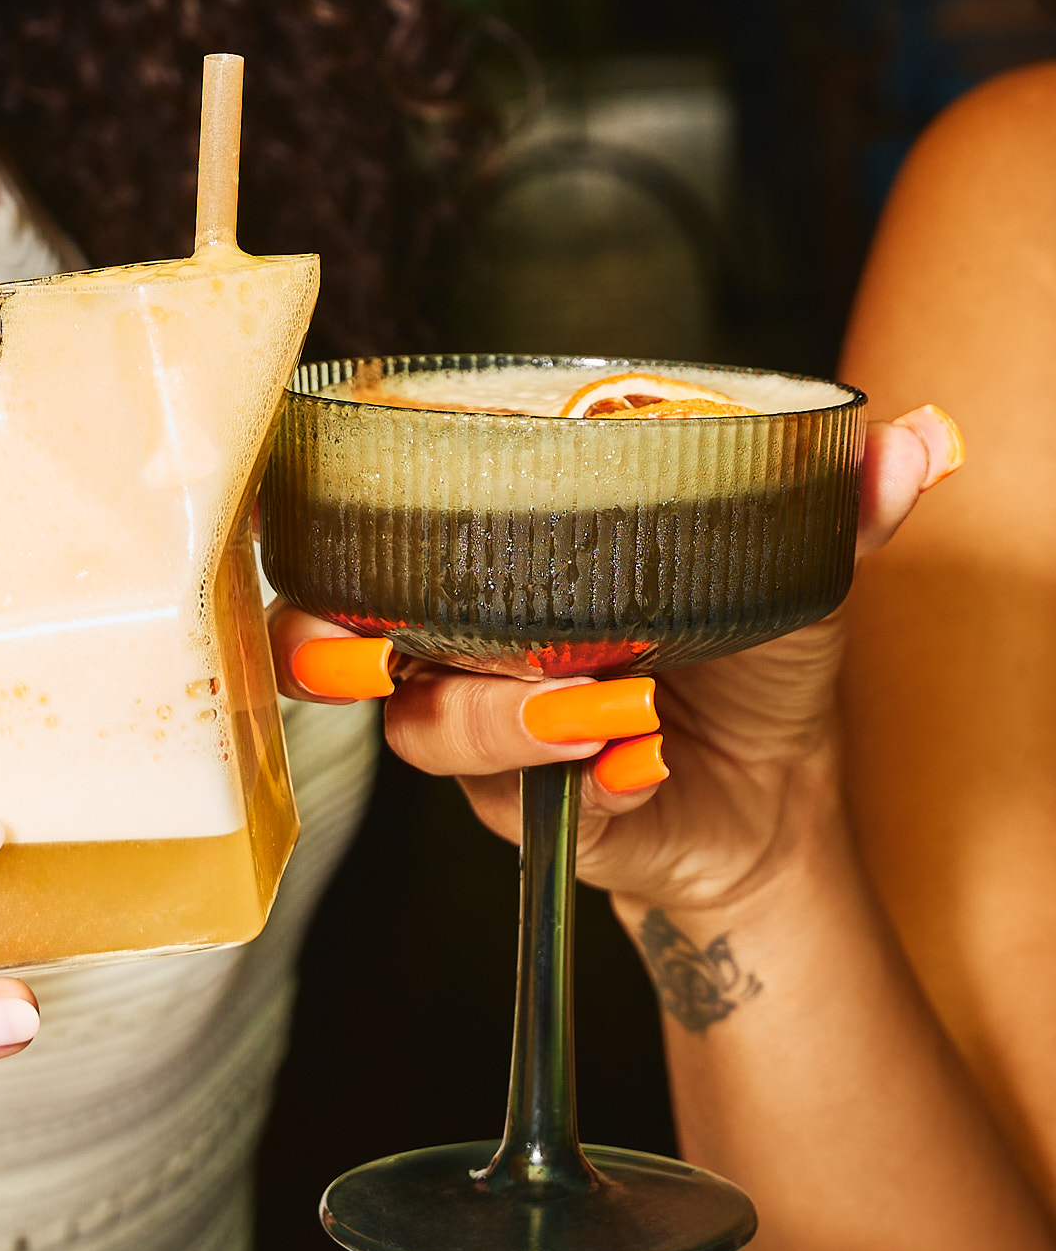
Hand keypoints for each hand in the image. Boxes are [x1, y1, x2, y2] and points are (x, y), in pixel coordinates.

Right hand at [270, 406, 962, 915]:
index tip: (349, 507)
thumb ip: (836, 507)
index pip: (382, 540)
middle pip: (343, 643)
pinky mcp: (527, 813)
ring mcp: (487, 734)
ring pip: (427, 726)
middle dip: (333, 643)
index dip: (337, 530)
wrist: (780, 797)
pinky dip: (579, 778)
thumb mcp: (795, 574)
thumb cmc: (753, 663)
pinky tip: (640, 760)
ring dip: (496, 715)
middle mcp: (468, 648)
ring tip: (598, 700)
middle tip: (378, 647)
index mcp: (501, 570)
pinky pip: (515, 798)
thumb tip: (916, 437)